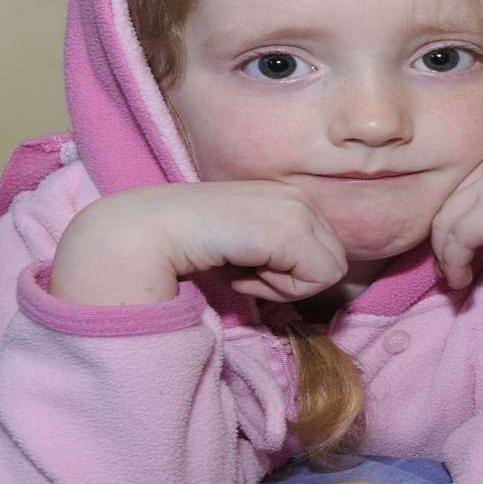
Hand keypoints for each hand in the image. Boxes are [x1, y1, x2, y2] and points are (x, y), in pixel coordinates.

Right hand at [51, 181, 348, 305]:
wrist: (147, 231)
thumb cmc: (189, 246)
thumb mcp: (244, 249)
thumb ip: (278, 258)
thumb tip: (309, 281)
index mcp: (290, 197)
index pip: (327, 251)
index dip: (290, 273)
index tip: (247, 265)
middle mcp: (300, 196)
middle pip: (334, 262)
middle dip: (291, 278)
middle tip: (243, 269)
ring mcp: (297, 207)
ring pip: (330, 271)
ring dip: (284, 284)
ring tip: (240, 267)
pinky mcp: (291, 226)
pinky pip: (318, 278)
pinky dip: (281, 287)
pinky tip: (241, 270)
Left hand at [429, 138, 482, 288]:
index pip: (473, 183)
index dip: (461, 217)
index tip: (462, 246)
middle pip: (455, 199)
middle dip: (447, 238)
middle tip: (453, 268)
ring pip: (449, 219)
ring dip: (448, 254)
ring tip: (457, 278)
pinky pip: (458, 237)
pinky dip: (455, 262)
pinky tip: (464, 279)